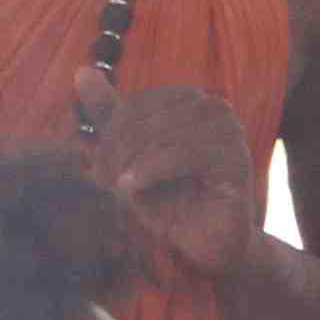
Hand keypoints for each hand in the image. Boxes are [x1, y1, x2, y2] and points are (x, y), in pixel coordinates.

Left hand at [77, 74, 255, 290]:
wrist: (206, 247)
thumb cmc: (170, 202)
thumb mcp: (131, 158)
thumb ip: (110, 117)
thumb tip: (82, 72)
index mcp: (191, 101)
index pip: (137, 104)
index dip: (111, 134)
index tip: (96, 167)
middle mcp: (215, 108)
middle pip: (148, 116)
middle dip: (118, 149)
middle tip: (103, 180)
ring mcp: (230, 132)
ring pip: (164, 133)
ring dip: (133, 161)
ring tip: (121, 187)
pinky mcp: (237, 160)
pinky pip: (184, 154)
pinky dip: (152, 169)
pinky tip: (134, 186)